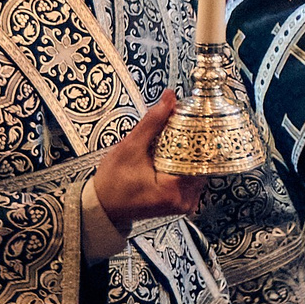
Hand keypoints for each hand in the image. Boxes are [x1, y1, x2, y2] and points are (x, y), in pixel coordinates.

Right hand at [93, 92, 202, 226]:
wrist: (103, 205)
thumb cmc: (112, 183)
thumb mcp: (130, 148)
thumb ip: (153, 122)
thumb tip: (170, 98)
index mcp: (174, 190)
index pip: (201, 157)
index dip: (197, 135)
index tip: (192, 119)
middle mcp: (185, 200)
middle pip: (201, 162)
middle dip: (191, 143)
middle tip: (180, 126)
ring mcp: (185, 203)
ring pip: (197, 169)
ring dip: (187, 153)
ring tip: (173, 140)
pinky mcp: (182, 202)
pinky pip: (191, 177)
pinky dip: (183, 164)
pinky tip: (171, 155)